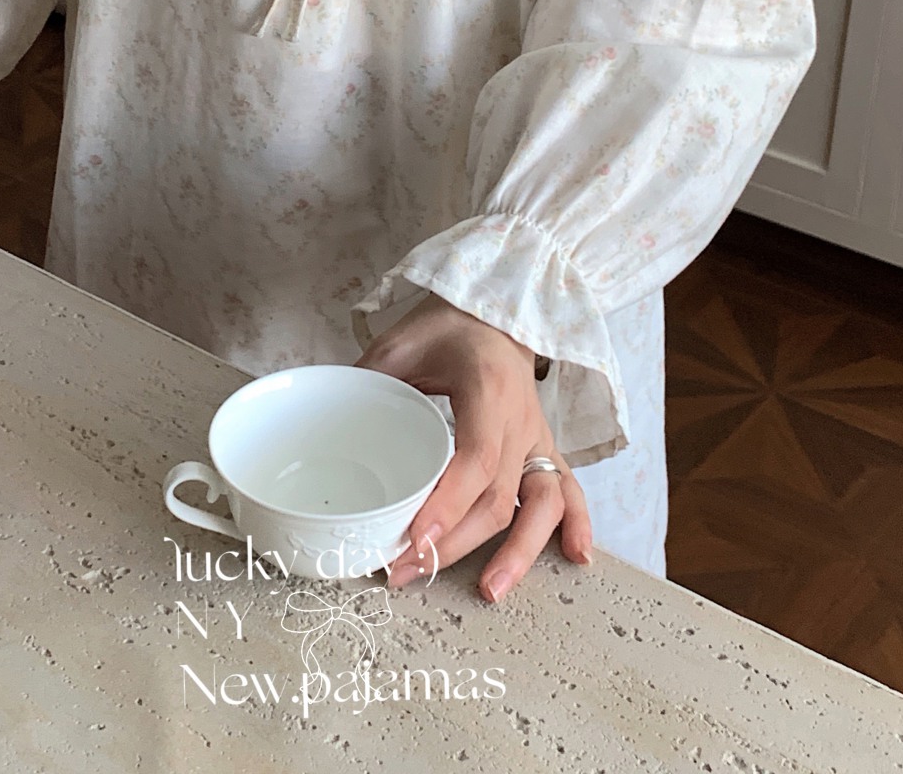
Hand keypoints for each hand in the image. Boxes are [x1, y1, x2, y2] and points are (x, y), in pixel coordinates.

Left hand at [357, 293, 591, 602]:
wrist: (493, 310)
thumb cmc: (446, 326)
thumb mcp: (399, 344)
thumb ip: (368, 383)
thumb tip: (325, 427)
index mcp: (487, 387)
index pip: (475, 458)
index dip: (447, 505)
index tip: (415, 540)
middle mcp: (521, 416)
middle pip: (500, 494)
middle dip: (456, 543)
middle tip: (408, 571)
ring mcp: (538, 434)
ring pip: (543, 502)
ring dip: (519, 551)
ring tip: (490, 591)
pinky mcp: (545, 445)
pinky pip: (570, 488)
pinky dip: (577, 524)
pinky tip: (577, 558)